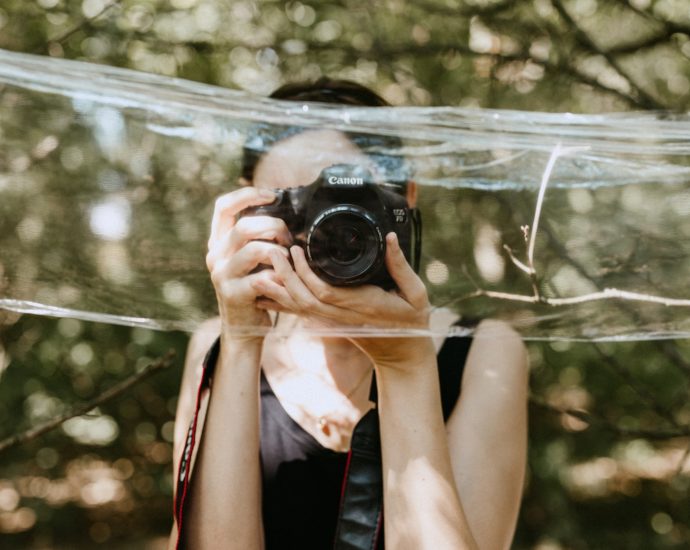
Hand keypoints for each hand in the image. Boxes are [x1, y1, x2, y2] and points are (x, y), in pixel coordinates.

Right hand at [206, 187, 292, 334]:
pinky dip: (280, 276)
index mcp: (218, 241)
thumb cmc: (254, 287)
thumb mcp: (249, 259)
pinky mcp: (233, 294)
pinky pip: (264, 277)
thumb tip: (283, 210)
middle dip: (274, 228)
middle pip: (245, 226)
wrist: (243, 328)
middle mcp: (215, 255)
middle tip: (288, 240)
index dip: (247, 195)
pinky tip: (285, 280)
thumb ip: (257, 237)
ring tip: (288, 260)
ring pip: (255, 249)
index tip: (272, 195)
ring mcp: (222, 275)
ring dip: (280, 253)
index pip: (223, 206)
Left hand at [252, 232, 435, 370]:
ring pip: (299, 307)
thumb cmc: (412, 322)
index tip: (295, 251)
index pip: (324, 292)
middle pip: (304, 299)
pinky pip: (303, 311)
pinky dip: (286, 299)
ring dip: (280, 289)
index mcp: (362, 305)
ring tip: (266, 267)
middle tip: (273, 252)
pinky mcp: (331, 322)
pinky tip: (274, 286)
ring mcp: (335, 321)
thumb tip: (388, 238)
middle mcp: (343, 315)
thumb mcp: (416, 293)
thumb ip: (400, 265)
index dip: (304, 274)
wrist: (402, 355)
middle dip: (284, 277)